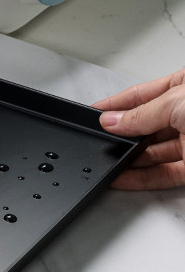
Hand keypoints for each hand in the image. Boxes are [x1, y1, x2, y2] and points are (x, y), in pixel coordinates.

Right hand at [94, 69, 184, 189]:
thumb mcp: (177, 101)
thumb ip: (141, 114)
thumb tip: (111, 120)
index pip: (143, 94)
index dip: (117, 103)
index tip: (94, 112)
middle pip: (147, 125)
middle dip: (123, 133)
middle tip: (97, 139)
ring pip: (154, 152)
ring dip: (130, 157)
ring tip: (106, 160)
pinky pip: (164, 174)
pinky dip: (142, 177)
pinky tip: (123, 177)